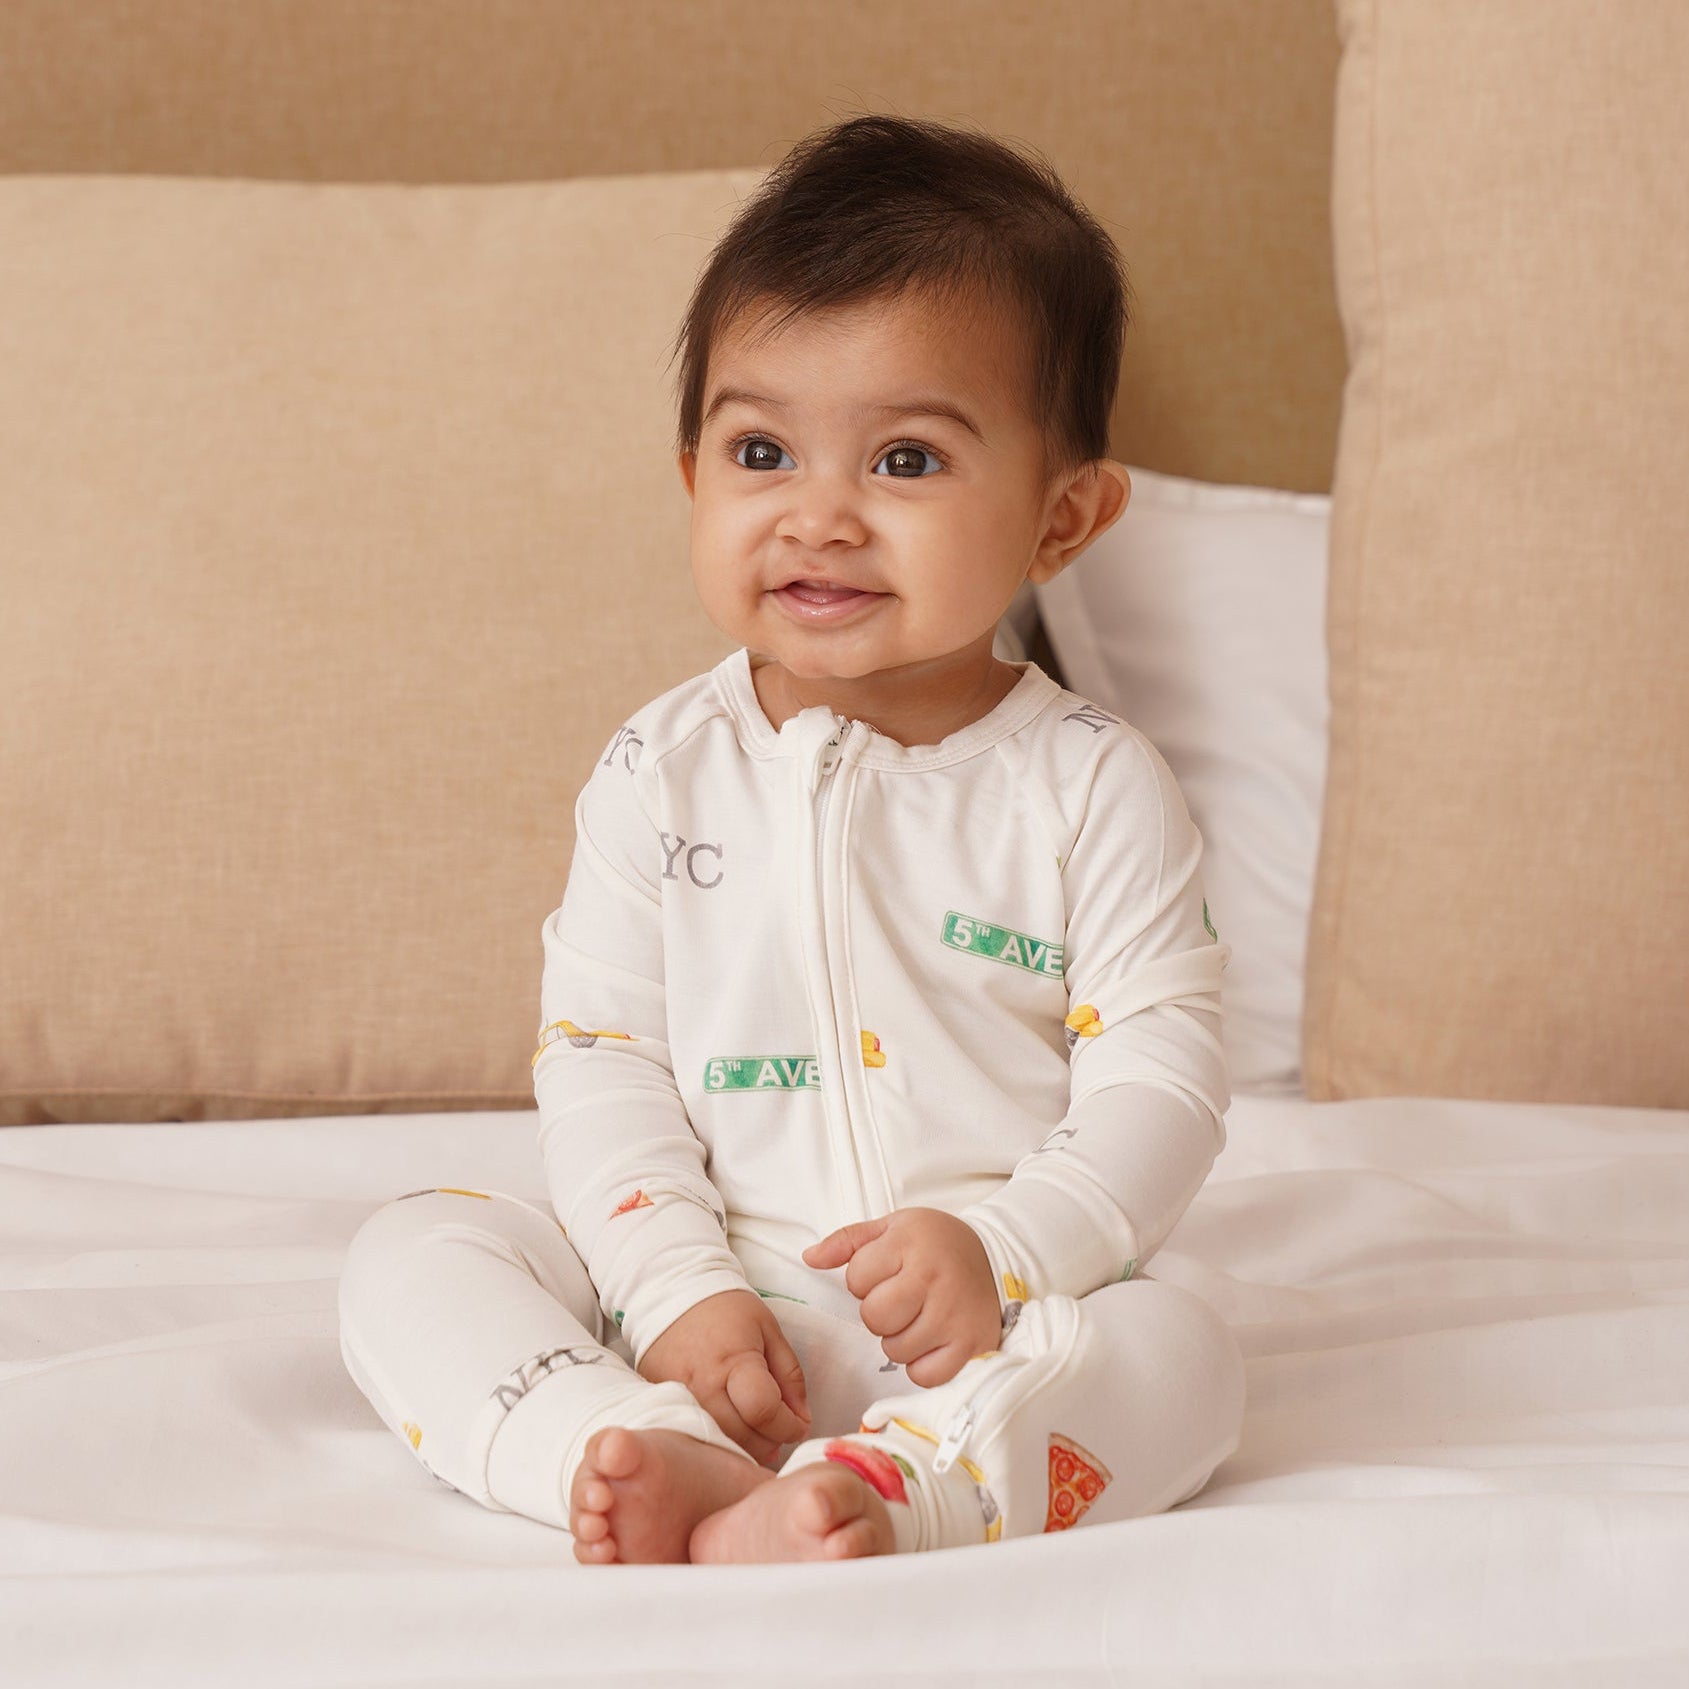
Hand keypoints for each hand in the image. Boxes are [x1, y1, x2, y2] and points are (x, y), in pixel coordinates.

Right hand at [636, 1288, 810, 1466]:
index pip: (763, 1410)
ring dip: (747, 1445)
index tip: (798, 1424)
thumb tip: (802, 1420)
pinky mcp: (664, 1405)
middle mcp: (703, 1386)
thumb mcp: (769, 1330)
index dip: (788, 1425)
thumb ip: (790, 1376)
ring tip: (758, 1429)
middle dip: (771, 1441)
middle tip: (780, 1428)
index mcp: (734, 1361)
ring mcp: (679, 1399)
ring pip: (720, 1443)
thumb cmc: (726, 1310)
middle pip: (743, 1437)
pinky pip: (697, 1436)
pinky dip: (721, 1439)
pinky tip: (732, 1428)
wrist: (672, 1296)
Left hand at [802, 1207, 1001, 1388]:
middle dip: (879, 1312)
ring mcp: (955, 1315)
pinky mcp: (972, 1345)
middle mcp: (934, 1278)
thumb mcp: (892, 1227)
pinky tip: (932, 1339)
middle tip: (900, 1299)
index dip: (864, 1279)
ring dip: (899, 1339)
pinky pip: (924, 1375)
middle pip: (874, 1318)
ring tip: (918, 1317)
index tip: (888, 1272)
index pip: (857, 1278)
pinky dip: (922, 1365)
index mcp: (910, 1243)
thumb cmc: (935, 1243)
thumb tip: (808, 1257)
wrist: (996, 1255)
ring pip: (896, 1349)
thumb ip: (847, 1241)